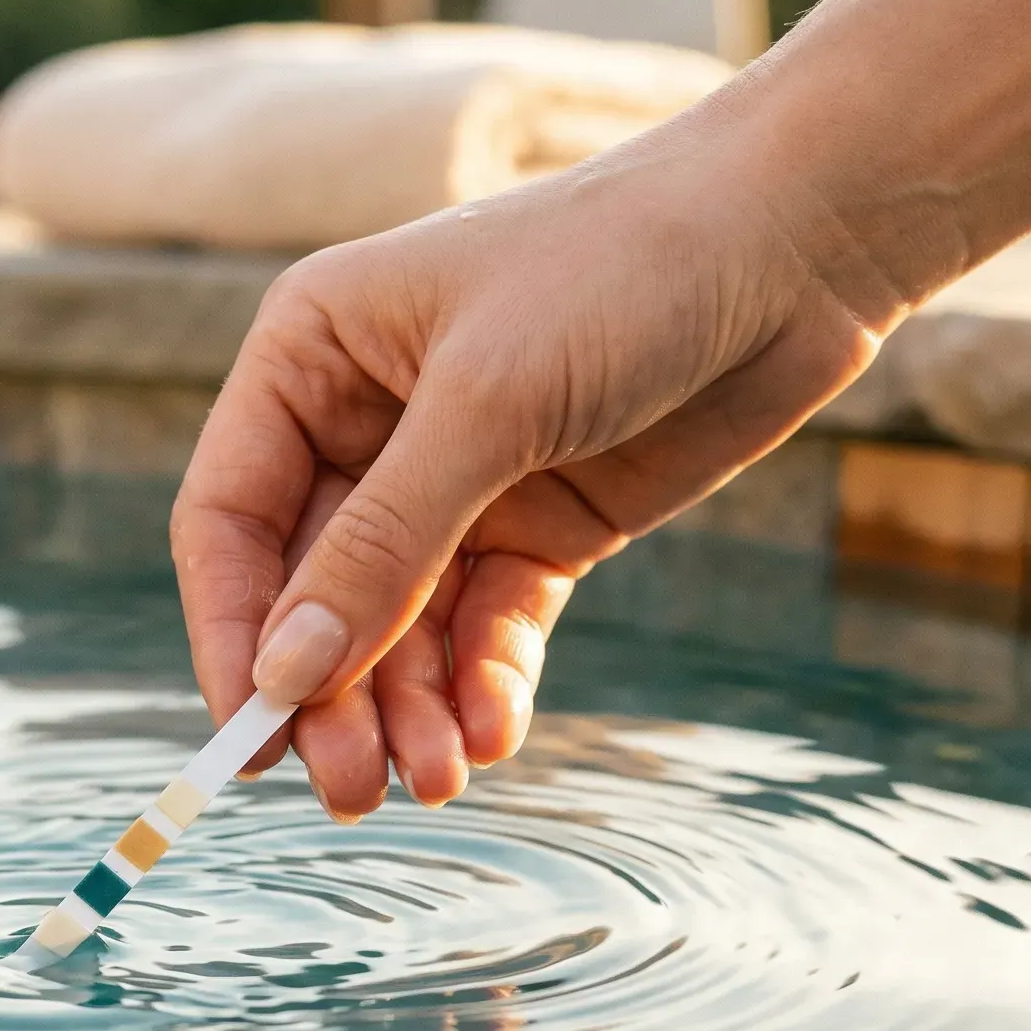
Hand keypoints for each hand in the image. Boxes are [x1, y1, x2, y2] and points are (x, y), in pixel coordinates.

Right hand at [170, 105, 887, 820]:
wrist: (799, 240)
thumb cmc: (624, 269)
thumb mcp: (488, 404)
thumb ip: (382, 547)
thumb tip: (285, 677)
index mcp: (313, 356)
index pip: (231, 520)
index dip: (232, 635)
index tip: (252, 737)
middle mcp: (366, 423)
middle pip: (313, 594)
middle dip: (334, 695)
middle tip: (358, 790)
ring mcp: (458, 480)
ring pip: (400, 628)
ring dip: (411, 708)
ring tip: (442, 779)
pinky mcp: (542, 524)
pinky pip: (487, 625)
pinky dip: (485, 684)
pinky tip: (494, 732)